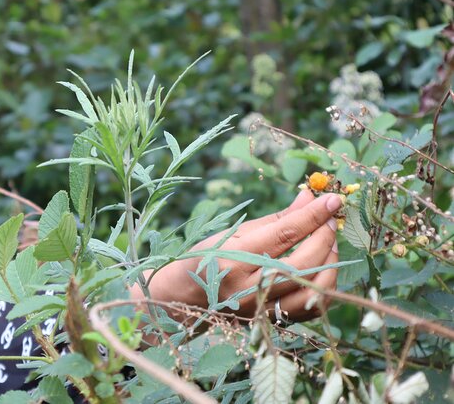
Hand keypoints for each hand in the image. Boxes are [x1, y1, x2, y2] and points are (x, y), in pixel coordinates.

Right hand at [142, 190, 341, 321]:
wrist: (187, 296)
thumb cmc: (209, 257)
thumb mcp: (235, 232)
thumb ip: (277, 219)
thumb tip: (310, 197)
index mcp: (233, 259)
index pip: (284, 234)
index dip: (312, 215)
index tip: (332, 200)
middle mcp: (248, 288)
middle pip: (303, 263)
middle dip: (324, 236)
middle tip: (329, 219)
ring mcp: (261, 309)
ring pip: (313, 290)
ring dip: (330, 262)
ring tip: (327, 242)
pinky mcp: (271, 322)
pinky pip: (312, 308)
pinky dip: (325, 285)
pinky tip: (323, 266)